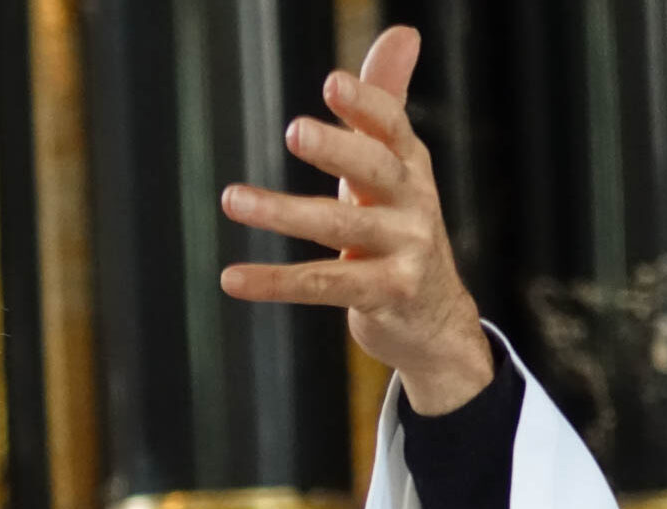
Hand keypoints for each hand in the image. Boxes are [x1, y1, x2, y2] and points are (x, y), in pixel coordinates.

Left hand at [218, 25, 492, 415]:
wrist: (435, 320)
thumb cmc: (400, 230)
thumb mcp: (394, 168)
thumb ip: (387, 103)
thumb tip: (402, 31)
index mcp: (409, 168)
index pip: (391, 128)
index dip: (366, 104)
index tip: (332, 82)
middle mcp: (413, 205)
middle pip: (373, 169)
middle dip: (336, 148)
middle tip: (293, 129)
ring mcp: (404, 252)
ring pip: (337, 227)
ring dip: (282, 211)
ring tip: (231, 198)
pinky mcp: (384, 295)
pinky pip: (322, 285)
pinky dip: (274, 282)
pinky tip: (231, 277)